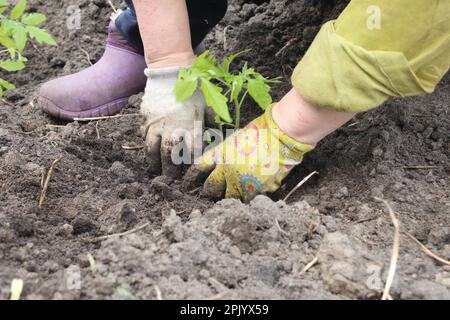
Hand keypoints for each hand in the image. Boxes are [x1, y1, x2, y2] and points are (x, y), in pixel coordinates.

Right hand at [141, 67, 205, 178]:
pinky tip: (148, 153)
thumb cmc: (194, 88)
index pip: (191, 152)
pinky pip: (144, 135)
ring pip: (153, 148)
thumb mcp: (208, 104)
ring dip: (154, 162)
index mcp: (191, 125)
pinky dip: (146, 146)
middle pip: (170, 154)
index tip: (190, 175)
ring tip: (155, 171)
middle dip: (170, 170)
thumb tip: (219, 135)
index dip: (190, 166)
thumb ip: (212, 122)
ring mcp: (157, 122)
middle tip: (170, 181)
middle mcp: (173, 126)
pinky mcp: (146, 117)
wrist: (172, 71)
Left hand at [183, 105, 312, 202]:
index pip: (198, 168)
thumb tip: (221, 164)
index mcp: (221, 154)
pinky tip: (252, 193)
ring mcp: (242, 182)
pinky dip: (249, 197)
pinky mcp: (258, 190)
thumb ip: (226, 153)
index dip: (190, 177)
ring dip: (230, 196)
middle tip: (209, 193)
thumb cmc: (261, 131)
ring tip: (234, 194)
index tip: (186, 184)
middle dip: (209, 191)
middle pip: (210, 188)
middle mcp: (228, 170)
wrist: (282, 135)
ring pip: (229, 198)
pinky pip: (249, 200)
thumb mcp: (237, 139)